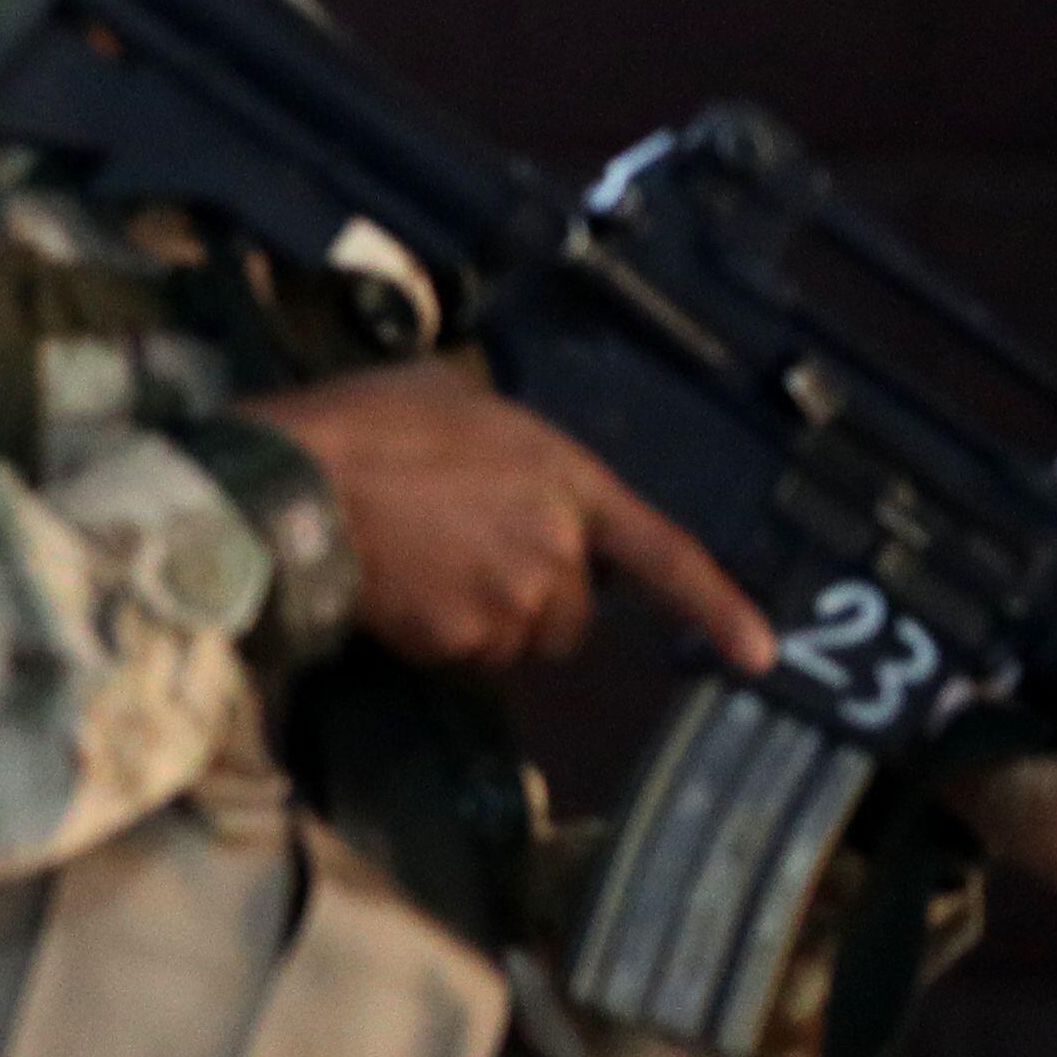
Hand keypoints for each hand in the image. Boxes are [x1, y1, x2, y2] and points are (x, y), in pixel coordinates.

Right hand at [238, 360, 778, 678]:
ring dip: (479, 617)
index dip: (716, 607)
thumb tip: (498, 464)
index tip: (761, 657)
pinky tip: (391, 587)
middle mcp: (555, 546)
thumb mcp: (456, 399)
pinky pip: (462, 654)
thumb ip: (506, 446)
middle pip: (571, 613)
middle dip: (531, 600)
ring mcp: (510, 599)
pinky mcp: (459, 639)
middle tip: (462, 557)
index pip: (661, 553)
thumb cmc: (365, 421)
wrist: (295, 480)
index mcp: (565, 478)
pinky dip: (434, 634)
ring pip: (514, 639)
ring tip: (415, 563)